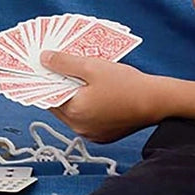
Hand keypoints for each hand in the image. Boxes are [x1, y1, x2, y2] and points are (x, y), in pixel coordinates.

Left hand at [42, 51, 157, 142]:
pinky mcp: (103, 135)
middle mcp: (80, 128)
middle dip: (56, 86)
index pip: (46, 97)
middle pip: (59, 105)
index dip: (42, 80)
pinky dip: (84, 105)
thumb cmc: (125, 83)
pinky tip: (90, 89)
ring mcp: (92, 134)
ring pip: (72, 112)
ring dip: (71, 95)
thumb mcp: (91, 66)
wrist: (156, 101)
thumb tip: (43, 59)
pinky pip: (86, 119)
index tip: (39, 67)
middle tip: (56, 67)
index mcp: (74, 112)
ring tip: (75, 75)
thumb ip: (64, 63)